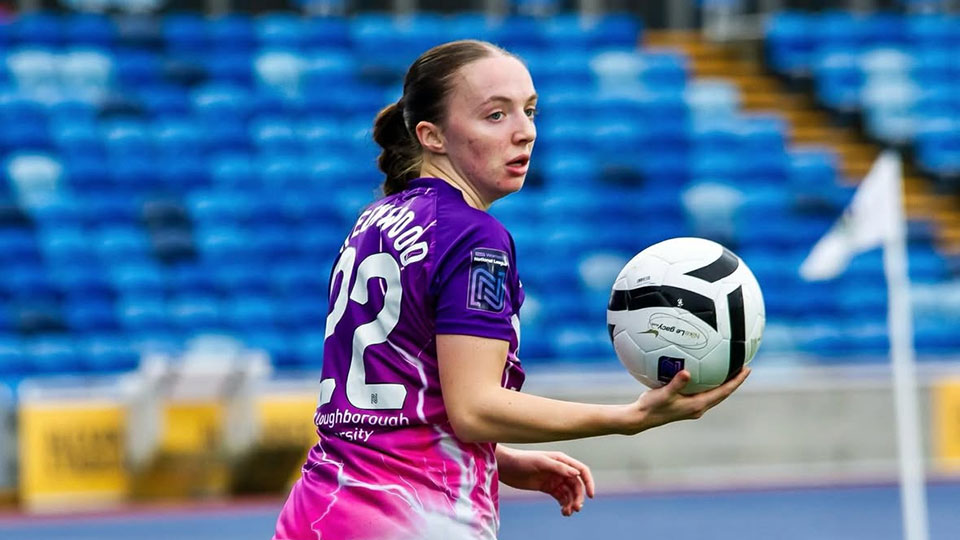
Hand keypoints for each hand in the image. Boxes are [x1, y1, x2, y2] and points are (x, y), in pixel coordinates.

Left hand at [496, 447, 594, 516]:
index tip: (591, 496)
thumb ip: (559, 468)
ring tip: (567, 513)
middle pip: (577, 485)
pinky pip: (561, 498)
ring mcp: (555, 479)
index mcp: (562, 460)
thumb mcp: (540, 462)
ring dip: (571, 503)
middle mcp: (561, 470)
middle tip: (575, 509)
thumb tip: (576, 474)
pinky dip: (564, 505)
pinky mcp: (548, 488)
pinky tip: (563, 512)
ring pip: (569, 493)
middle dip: (578, 497)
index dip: (589, 482)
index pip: (582, 470)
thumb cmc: (523, 460)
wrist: (506, 467)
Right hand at [630, 367, 750, 432]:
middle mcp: (698, 407)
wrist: (641, 418)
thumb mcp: (664, 393)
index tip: (747, 369)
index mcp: (698, 405)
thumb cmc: (652, 406)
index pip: (723, 392)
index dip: (736, 381)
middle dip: (734, 381)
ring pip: (714, 394)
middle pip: (723, 393)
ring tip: (729, 369)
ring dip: (723, 383)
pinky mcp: (686, 405)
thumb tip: (687, 373)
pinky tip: (703, 373)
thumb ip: (677, 383)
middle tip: (743, 366)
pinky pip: (703, 392)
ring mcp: (692, 407)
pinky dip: (709, 383)